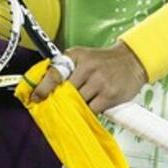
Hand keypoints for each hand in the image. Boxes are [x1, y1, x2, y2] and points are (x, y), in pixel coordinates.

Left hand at [29, 42, 147, 112]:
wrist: (131, 60)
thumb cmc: (103, 60)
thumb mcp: (82, 55)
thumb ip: (64, 67)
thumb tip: (43, 84)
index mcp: (76, 56)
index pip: (55, 73)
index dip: (43, 88)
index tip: (36, 98)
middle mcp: (87, 67)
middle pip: (66, 91)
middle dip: (60, 100)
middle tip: (56, 105)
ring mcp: (99, 81)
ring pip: (78, 102)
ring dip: (75, 106)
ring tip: (76, 105)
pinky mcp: (109, 95)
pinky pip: (92, 109)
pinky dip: (88, 111)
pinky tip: (89, 108)